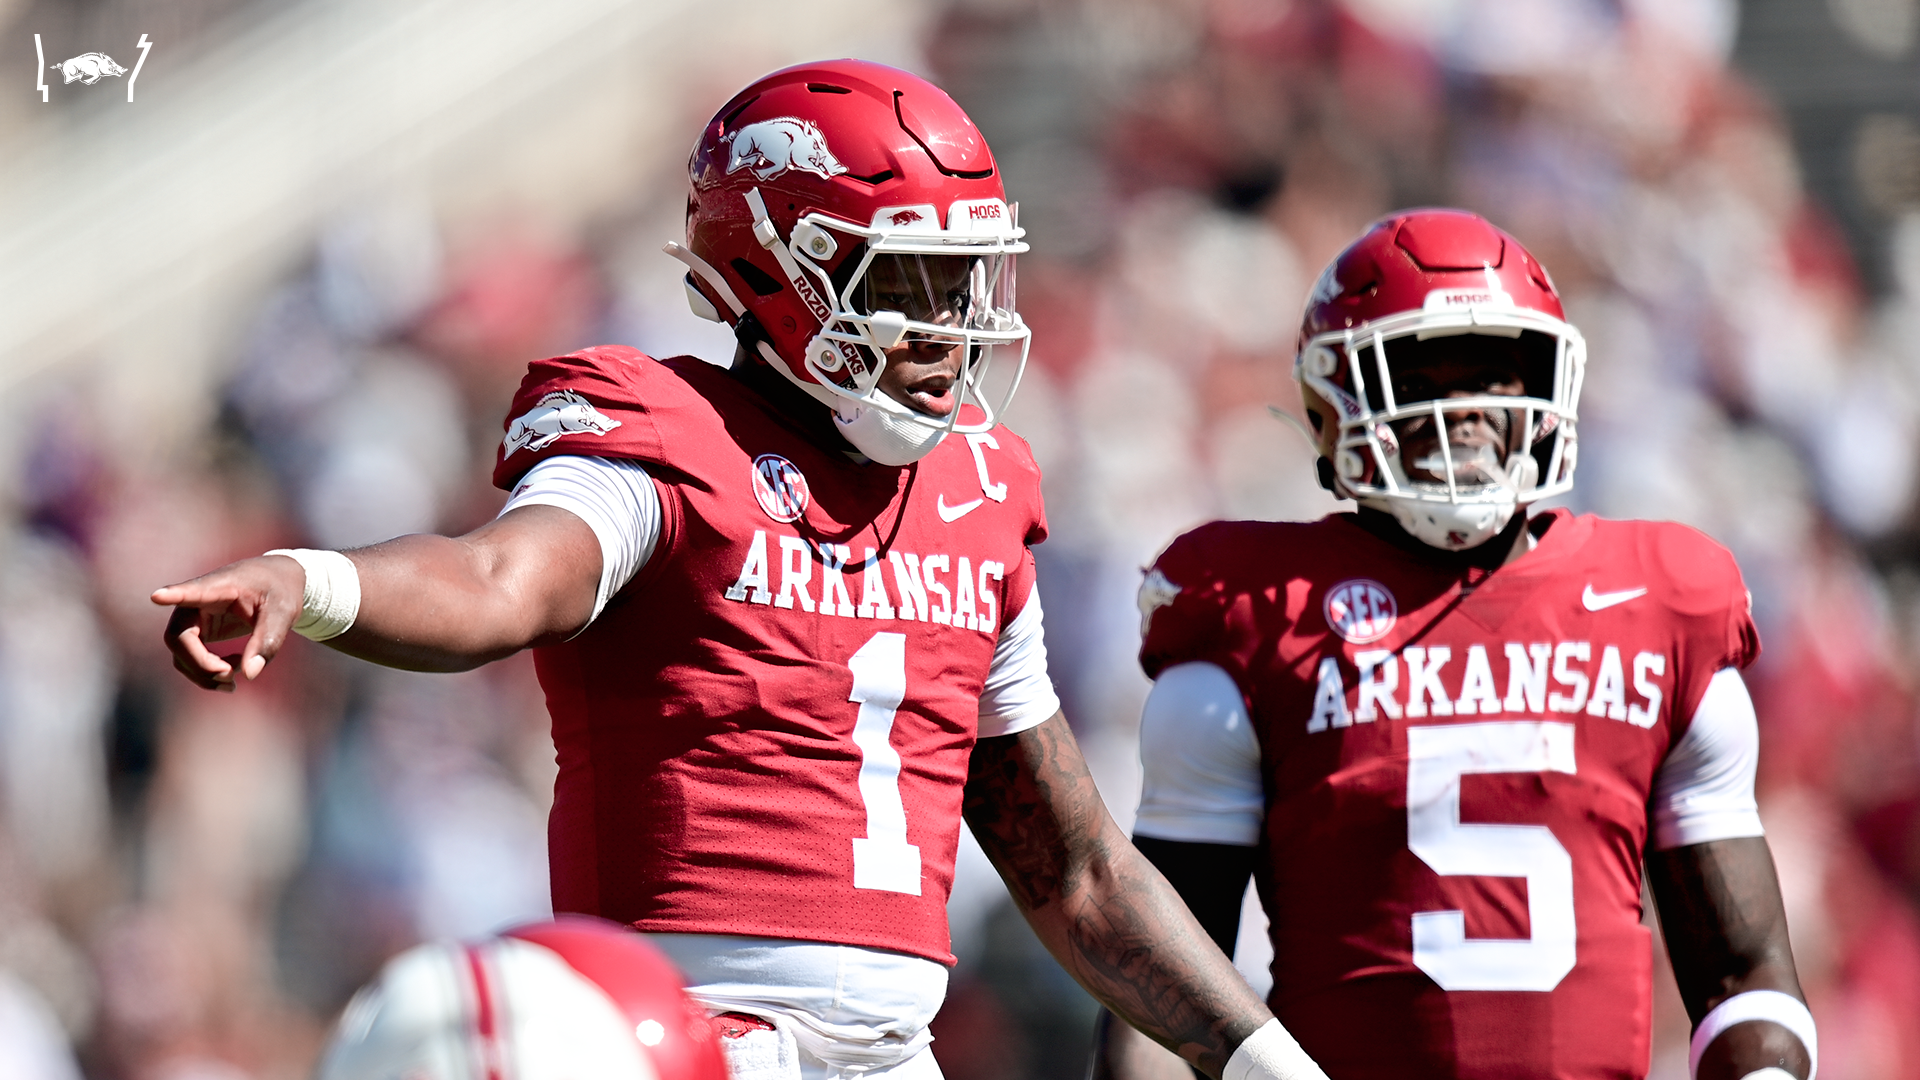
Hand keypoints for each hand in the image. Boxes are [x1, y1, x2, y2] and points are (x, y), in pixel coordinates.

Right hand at [151, 554, 306, 690]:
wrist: (275, 583)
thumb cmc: (278, 591)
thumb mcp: (283, 613)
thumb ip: (268, 641)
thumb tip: (249, 675)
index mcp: (219, 586)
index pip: (191, 591)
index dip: (174, 595)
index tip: (157, 596)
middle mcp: (196, 602)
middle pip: (178, 638)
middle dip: (201, 664)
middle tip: (231, 675)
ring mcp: (192, 619)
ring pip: (180, 655)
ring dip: (204, 674)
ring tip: (235, 680)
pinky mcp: (196, 633)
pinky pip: (189, 660)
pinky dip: (208, 673)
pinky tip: (234, 671)